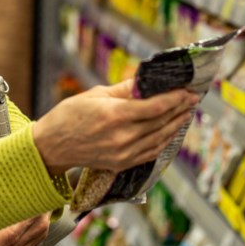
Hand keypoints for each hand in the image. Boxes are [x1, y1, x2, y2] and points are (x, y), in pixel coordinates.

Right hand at [32, 79, 197, 174]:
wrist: (51, 146)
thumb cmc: (69, 116)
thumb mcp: (95, 95)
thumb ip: (124, 90)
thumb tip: (146, 81)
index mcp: (115, 115)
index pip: (155, 107)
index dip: (175, 98)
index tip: (187, 90)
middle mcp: (122, 137)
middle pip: (161, 122)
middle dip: (180, 109)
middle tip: (193, 98)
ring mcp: (123, 153)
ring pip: (159, 139)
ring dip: (176, 125)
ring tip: (187, 113)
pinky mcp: (121, 164)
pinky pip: (150, 153)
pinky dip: (164, 142)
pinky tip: (171, 132)